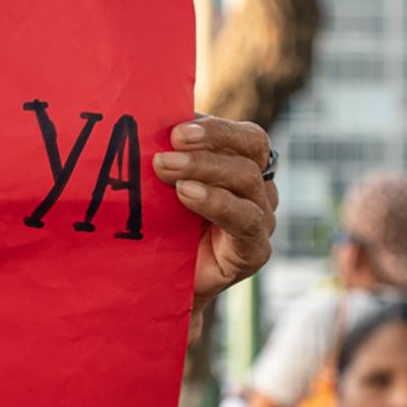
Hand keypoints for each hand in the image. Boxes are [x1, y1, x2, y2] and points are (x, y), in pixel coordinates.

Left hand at [153, 116, 276, 319]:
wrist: (157, 289)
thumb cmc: (157, 230)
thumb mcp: (160, 188)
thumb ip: (164, 156)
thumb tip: (144, 116)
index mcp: (241, 168)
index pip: (246, 137)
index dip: (216, 128)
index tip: (175, 128)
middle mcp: (258, 191)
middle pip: (250, 152)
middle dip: (208, 144)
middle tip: (167, 146)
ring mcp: (262, 220)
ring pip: (246, 180)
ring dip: (203, 169)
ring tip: (164, 169)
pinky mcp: (255, 251)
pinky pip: (245, 219)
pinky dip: (215, 202)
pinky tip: (186, 194)